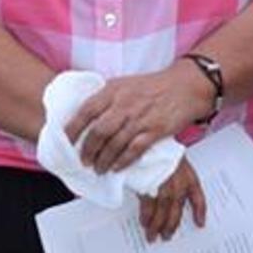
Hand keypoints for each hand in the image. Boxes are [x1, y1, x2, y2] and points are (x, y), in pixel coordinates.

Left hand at [65, 66, 211, 173]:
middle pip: (98, 131)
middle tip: (83, 161)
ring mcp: (140, 117)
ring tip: (98, 168)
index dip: (73, 128)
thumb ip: (107, 98)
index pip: (86, 110)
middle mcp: (125, 103)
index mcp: (114, 90)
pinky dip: (123, 161)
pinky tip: (117, 168)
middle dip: (87, 150)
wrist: (186, 86)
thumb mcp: (126, 84)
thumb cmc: (154, 86)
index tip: (65, 142)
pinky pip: (134, 150)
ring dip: (103, 160)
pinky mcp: (155, 130)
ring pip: (114, 144)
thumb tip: (85, 116)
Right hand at [138, 158, 206, 242]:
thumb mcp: (178, 163)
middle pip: (176, 211)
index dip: (199, 213)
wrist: (150, 140)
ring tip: (153, 237)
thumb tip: (176, 200)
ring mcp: (164, 186)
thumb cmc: (163, 150)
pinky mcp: (149, 185)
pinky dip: (146, 217)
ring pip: (162, 212)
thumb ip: (179, 180)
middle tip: (167, 237)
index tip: (200, 224)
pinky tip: (145, 223)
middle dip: (171, 225)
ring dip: (157, 226)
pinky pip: (148, 207)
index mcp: (189, 177)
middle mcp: (179, 184)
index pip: (198, 199)